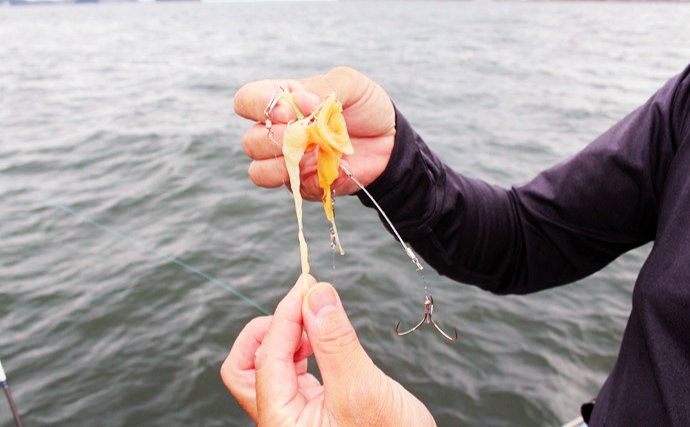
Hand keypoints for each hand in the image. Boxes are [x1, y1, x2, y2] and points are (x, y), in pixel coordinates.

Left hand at [221, 275, 435, 426]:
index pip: (267, 357)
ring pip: (269, 367)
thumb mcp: (363, 389)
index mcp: (281, 422)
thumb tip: (317, 295)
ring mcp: (295, 414)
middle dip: (269, 330)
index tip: (308, 285)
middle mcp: (281, 419)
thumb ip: (336, 342)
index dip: (287, 315)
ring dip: (286, 336)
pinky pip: (293, 372)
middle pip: (246, 367)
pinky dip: (301, 347)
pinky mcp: (313, 408)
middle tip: (301, 308)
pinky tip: (322, 338)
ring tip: (316, 319)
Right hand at [234, 67, 394, 199]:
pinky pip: (293, 190)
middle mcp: (278, 132)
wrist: (390, 142)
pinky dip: (311, 181)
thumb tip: (300, 103)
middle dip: (273, 139)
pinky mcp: (305, 184)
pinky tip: (333, 169)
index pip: (247, 101)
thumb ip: (323, 87)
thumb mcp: (350, 84)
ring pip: (259, 171)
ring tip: (311, 155)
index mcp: (282, 101)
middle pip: (250, 141)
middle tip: (304, 134)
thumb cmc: (366, 107)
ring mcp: (289, 161)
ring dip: (281, 165)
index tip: (288, 110)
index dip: (258, 106)